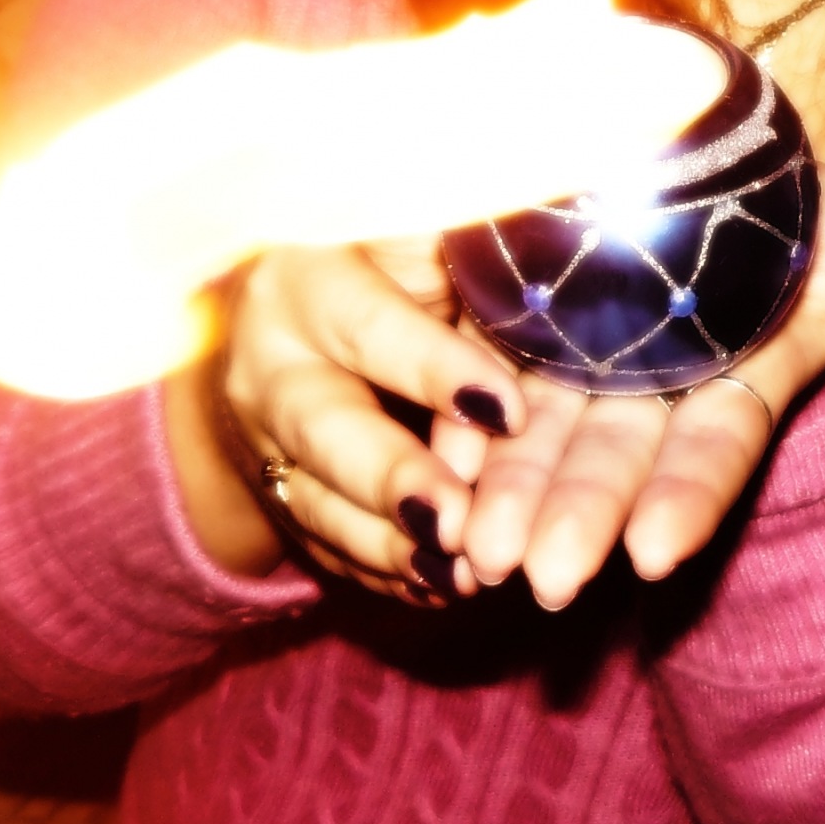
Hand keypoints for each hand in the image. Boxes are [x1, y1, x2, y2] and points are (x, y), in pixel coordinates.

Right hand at [192, 238, 527, 603]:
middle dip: (391, 481)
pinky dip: (383, 574)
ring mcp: (264, 441)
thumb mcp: (419, 234)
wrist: (285, 311)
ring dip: (390, 548)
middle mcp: (272, 361)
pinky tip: (439, 589)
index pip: (371, 328)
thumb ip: (472, 244)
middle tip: (456, 525)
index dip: (436, 370)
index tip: (506, 411)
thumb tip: (560, 252)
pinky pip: (326, 547)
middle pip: (324, 429)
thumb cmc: (388, 257)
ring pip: (319, 504)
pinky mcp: (278, 498)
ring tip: (459, 575)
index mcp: (309, 277)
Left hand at [433, 166, 824, 608]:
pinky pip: (486, 378)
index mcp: (742, 385)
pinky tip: (432, 461)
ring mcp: (588, 361)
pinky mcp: (527, 322)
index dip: (687, 498)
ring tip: (472, 546)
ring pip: (545, 434)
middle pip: (616, 460)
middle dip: (580, 517)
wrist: (723, 154)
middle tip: (536, 576)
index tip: (654, 553)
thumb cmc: (818, 213)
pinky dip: (460, 422)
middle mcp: (659, 388)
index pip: (713, 451)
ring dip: (508, 489)